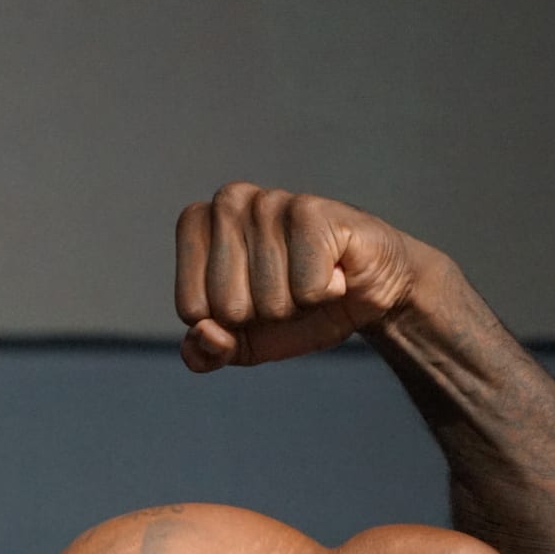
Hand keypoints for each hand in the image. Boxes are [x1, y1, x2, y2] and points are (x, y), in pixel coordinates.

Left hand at [174, 184, 422, 371]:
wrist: (363, 291)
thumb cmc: (294, 307)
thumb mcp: (242, 343)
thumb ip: (206, 352)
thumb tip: (206, 334)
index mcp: (195, 225)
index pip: (191, 309)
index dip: (227, 323)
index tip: (252, 299)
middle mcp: (227, 202)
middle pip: (227, 306)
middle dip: (263, 315)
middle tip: (287, 288)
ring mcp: (269, 200)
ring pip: (269, 300)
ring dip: (297, 304)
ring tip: (310, 277)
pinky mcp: (312, 210)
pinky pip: (307, 288)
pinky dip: (325, 293)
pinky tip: (335, 269)